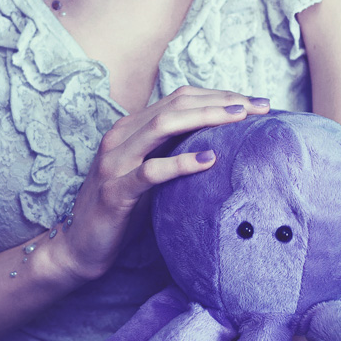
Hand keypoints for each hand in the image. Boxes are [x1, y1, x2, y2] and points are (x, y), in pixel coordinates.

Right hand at [47, 86, 269, 282]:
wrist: (80, 245)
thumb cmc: (123, 210)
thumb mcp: (150, 174)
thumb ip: (173, 152)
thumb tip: (222, 143)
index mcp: (131, 128)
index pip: (180, 99)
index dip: (219, 95)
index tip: (255, 102)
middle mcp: (121, 137)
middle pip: (176, 105)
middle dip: (221, 102)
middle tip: (260, 106)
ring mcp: (115, 162)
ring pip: (163, 127)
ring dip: (206, 119)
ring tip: (240, 120)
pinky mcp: (115, 191)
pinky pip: (150, 172)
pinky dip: (181, 163)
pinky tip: (209, 159)